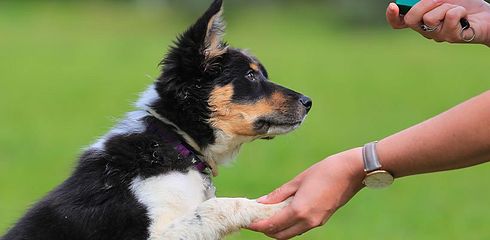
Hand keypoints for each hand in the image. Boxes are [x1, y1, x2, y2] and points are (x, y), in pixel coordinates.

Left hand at [248, 148, 364, 238]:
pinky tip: (283, 213)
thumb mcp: (298, 180)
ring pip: (291, 233)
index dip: (257, 225)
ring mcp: (316, 222)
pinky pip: (300, 228)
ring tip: (267, 216)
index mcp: (299, 211)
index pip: (272, 225)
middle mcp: (308, 221)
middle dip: (266, 231)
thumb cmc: (325, 171)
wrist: (352, 172)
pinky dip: (289, 225)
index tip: (247, 222)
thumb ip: (279, 194)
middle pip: (280, 235)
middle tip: (255, 220)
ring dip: (277, 229)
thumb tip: (261, 202)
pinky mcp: (322, 219)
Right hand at [386, 0, 489, 45]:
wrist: (486, 16)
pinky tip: (464, 15)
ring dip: (445, 6)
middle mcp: (427, 31)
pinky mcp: (452, 37)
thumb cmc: (463, 4)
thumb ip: (427, 1)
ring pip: (430, 18)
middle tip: (438, 0)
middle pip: (412, 19)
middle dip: (423, 5)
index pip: (399, 23)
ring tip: (456, 8)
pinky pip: (449, 17)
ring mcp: (439, 36)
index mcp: (420, 21)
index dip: (392, 16)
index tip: (392, 6)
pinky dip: (458, 9)